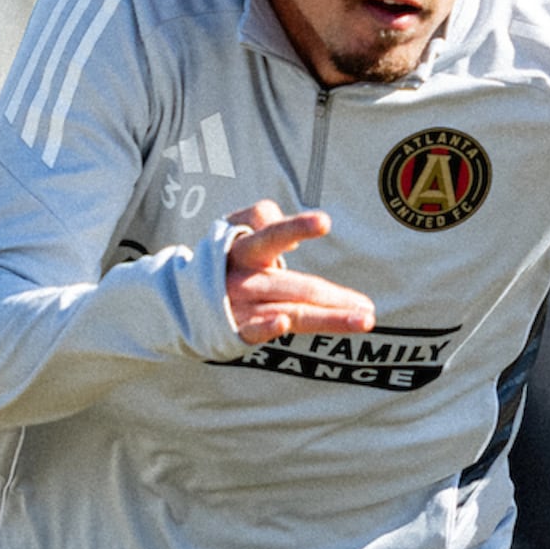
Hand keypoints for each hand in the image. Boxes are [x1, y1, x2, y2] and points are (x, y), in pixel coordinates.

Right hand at [222, 201, 375, 345]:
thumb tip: (293, 235)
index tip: (325, 222)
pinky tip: (283, 324)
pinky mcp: (235, 329)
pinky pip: (253, 330)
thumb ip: (261, 218)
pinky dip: (266, 326)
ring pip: (291, 311)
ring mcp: (240, 305)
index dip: (297, 228)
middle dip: (334, 297)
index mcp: (245, 248)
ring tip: (363, 321)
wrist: (181, 299)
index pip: (272, 234)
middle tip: (368, 307)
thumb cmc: (224, 258)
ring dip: (328, 318)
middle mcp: (244, 276)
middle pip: (296, 285)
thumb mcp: (235, 228)